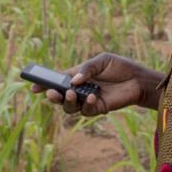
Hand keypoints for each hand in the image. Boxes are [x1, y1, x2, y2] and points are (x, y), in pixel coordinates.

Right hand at [29, 53, 161, 116]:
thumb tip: (73, 81)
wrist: (138, 78)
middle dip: (53, 96)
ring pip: (70, 108)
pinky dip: (87, 104)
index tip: (33, 87)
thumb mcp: (101, 60)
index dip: (44, 85)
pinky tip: (92, 97)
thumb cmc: (119, 67)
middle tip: (52, 93)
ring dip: (68, 102)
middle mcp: (79, 90)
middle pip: (60, 97)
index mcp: (77, 76)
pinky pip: (87, 111)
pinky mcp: (98, 108)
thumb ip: (86, 69)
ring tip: (72, 94)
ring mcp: (87, 100)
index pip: (57, 81)